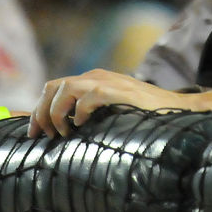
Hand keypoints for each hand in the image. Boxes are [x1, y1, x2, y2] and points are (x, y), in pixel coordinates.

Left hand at [27, 69, 190, 138]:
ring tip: (62, 132)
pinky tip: (84, 124)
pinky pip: (89, 96)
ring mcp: (108, 81)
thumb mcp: (111, 109)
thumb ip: (91, 110)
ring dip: (58, 111)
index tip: (35, 132)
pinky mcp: (118, 91)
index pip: (54, 87)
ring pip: (66, 88)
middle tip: (42, 134)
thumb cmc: (143, 113)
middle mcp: (96, 76)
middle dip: (41, 111)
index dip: (40, 109)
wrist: (175, 108)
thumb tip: (66, 128)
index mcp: (92, 79)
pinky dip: (81, 110)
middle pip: (53, 86)